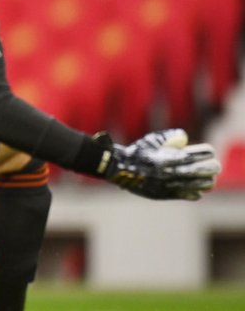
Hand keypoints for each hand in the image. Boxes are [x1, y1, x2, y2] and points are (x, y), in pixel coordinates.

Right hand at [103, 128, 220, 199]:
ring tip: (209, 177)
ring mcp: (169, 185)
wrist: (118, 169)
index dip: (206, 152)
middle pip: (203, 171)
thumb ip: (169, 137)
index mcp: (168, 157)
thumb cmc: (136, 152)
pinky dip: (196, 191)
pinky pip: (189, 195)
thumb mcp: (151, 140)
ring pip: (200, 185)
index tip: (209, 151)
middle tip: (215, 165)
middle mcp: (170, 172)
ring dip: (207, 180)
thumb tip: (185, 139)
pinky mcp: (165, 194)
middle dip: (212, 167)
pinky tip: (197, 187)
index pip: (197, 155)